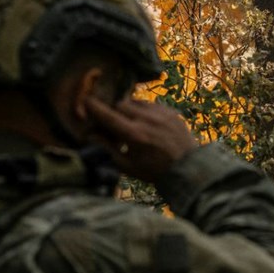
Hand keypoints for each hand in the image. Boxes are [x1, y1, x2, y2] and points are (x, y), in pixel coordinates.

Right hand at [84, 97, 199, 182]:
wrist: (188, 169)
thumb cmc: (153, 171)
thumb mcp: (126, 165)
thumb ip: (107, 148)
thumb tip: (90, 134)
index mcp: (134, 135)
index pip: (108, 115)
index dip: (94, 107)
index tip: (86, 101)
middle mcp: (147, 120)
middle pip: (120, 104)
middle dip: (113, 111)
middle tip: (112, 122)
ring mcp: (161, 114)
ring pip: (136, 102)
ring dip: (128, 109)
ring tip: (130, 123)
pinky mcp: (171, 112)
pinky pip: (151, 105)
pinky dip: (144, 111)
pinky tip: (146, 123)